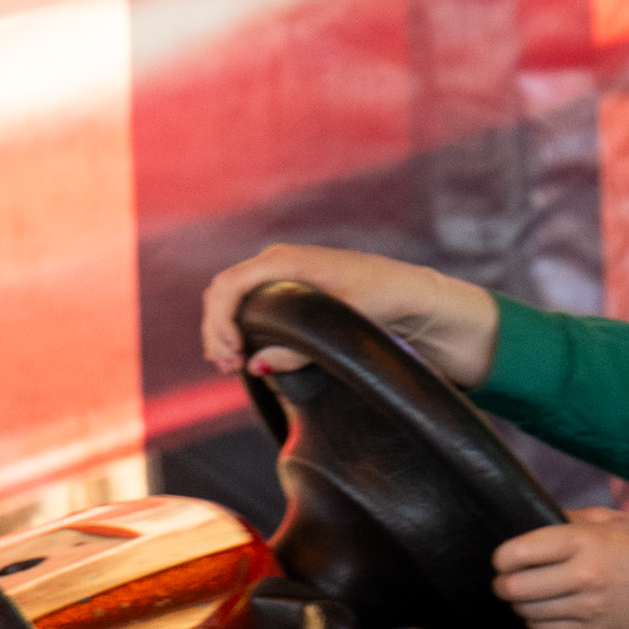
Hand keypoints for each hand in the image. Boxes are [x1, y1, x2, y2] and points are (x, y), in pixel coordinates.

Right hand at [200, 243, 501, 390]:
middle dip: (217, 330)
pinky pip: (247, 302)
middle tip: (226, 367)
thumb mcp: (343, 326)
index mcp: (286, 261)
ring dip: (223, 330)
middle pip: (223, 291)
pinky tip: (242, 353)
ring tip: (230, 365)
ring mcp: (279, 272)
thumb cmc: (383, 300)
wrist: (411, 293)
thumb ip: (300, 348)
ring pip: (231, 297)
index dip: (220, 321)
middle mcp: (276, 261)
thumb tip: (256, 365)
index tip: (231, 354)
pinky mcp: (286, 288)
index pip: (230, 285)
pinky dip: (237, 326)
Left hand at [489, 510, 628, 628]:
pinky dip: (540, 622)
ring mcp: (590, 610)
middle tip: (510, 579)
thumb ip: (572, 520)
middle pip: (513, 588)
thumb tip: (533, 523)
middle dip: (504, 583)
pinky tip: (551, 611)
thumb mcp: (618, 520)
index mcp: (586, 541)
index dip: (501, 557)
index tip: (507, 557)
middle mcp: (584, 576)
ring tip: (532, 594)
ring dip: (522, 605)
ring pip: (526, 613)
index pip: (515, 553)